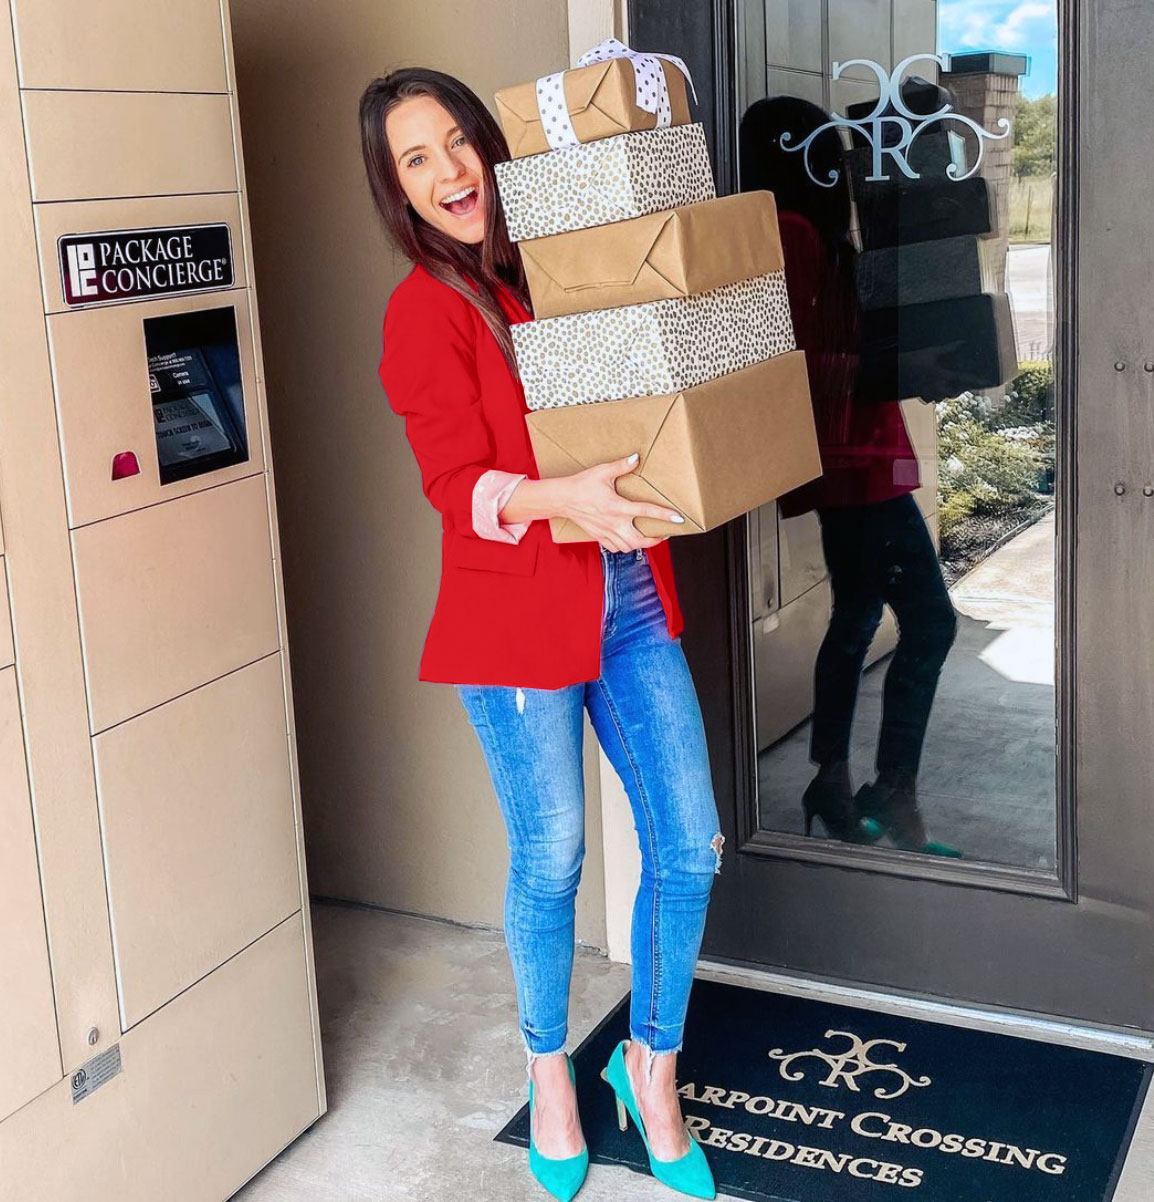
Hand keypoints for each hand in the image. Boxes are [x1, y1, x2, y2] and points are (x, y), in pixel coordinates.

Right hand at [559, 453, 684, 551]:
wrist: (562, 499)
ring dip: (640, 545)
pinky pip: (615, 548)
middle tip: (663, 534)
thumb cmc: (581, 484)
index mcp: (618, 507)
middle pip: (640, 540)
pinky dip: (624, 547)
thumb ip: (621, 466)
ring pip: (628, 547)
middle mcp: (614, 523)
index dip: (664, 515)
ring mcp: (606, 532)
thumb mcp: (602, 472)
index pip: (646, 511)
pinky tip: (627, 540)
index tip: (678, 518)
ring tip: (648, 538)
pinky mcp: (599, 537)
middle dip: (655, 540)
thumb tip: (636, 458)